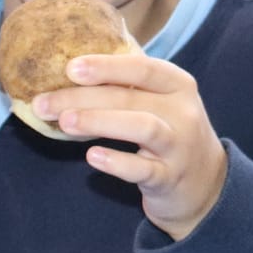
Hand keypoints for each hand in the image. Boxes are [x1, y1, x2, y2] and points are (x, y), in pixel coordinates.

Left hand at [31, 52, 227, 239]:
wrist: (207, 185)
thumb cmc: (171, 135)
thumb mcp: (161, 104)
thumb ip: (128, 88)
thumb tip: (69, 75)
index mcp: (178, 85)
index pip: (142, 68)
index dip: (106, 66)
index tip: (70, 68)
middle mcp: (183, 112)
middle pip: (130, 97)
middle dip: (83, 97)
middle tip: (44, 102)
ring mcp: (179, 147)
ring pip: (141, 127)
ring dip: (99, 122)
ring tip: (65, 122)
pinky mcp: (170, 179)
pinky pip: (143, 169)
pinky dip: (117, 161)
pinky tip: (92, 156)